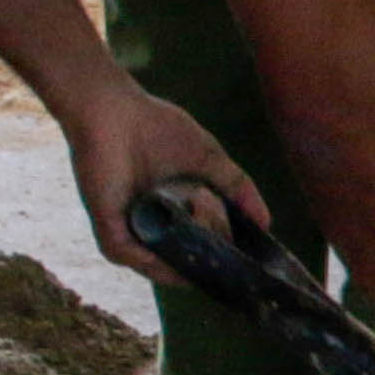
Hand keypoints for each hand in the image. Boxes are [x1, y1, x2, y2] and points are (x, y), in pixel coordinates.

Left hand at [63, 77, 262, 274]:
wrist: (113, 110)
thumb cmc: (155, 128)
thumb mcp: (208, 160)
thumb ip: (237, 188)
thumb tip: (266, 224)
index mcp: (171, 218)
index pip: (202, 249)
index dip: (224, 252)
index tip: (248, 256)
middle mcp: (150, 231)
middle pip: (189, 259)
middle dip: (211, 242)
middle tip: (211, 204)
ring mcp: (128, 234)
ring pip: (164, 264)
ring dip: (190, 246)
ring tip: (197, 206)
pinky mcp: (108, 230)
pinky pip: (135, 258)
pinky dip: (159, 261)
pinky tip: (180, 248)